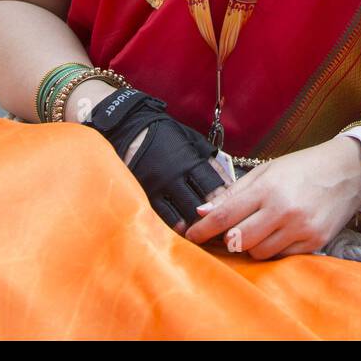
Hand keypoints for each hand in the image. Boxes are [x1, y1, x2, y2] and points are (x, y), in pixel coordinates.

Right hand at [84, 88, 225, 232]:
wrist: (129, 128)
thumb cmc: (165, 133)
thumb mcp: (191, 140)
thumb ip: (210, 160)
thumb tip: (229, 180)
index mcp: (190, 162)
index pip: (212, 187)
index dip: (223, 200)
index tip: (230, 208)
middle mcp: (175, 178)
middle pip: (197, 205)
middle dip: (208, 217)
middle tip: (218, 226)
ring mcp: (158, 188)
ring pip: (179, 215)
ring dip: (191, 225)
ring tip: (200, 232)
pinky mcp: (143, 195)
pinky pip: (159, 216)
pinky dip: (171, 224)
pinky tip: (179, 231)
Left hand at [185, 136, 360, 258]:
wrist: (349, 170)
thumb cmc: (304, 167)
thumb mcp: (267, 171)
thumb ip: (234, 192)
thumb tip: (203, 211)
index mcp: (268, 188)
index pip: (224, 216)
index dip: (202, 230)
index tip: (190, 235)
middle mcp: (284, 210)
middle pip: (238, 241)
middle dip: (227, 239)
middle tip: (227, 232)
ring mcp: (301, 229)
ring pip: (259, 253)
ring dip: (252, 245)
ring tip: (260, 227)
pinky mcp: (315, 242)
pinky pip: (282, 256)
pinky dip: (274, 248)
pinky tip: (280, 232)